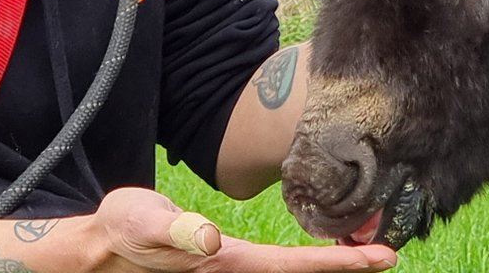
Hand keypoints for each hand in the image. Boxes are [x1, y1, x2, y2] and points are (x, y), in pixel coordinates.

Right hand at [91, 187, 397, 271]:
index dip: (340, 262)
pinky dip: (302, 262)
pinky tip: (317, 253)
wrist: (100, 245)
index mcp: (227, 262)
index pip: (295, 265)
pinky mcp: (222, 265)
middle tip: (388, 255)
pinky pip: (274, 268)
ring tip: (365, 254)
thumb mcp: (144, 221)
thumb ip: (176, 230)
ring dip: (326, 264)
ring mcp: (229, 271)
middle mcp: (234, 271)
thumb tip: (210, 240)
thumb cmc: (123, 230)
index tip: (381, 257)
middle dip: (345, 266)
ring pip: (289, 272)